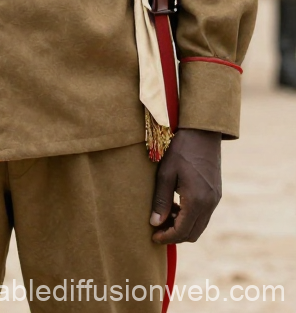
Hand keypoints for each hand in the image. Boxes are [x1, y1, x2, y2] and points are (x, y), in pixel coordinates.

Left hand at [150, 128, 221, 243]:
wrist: (203, 132)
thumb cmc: (181, 149)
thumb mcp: (165, 173)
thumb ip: (161, 200)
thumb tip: (155, 223)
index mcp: (196, 200)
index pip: (181, 231)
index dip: (166, 237)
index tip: (153, 236)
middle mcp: (209, 204)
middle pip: (192, 234)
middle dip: (174, 236)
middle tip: (157, 228)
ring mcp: (215, 199)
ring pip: (199, 226)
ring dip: (183, 227)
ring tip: (166, 215)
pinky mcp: (216, 194)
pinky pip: (204, 215)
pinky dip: (191, 218)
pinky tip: (177, 205)